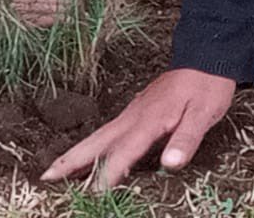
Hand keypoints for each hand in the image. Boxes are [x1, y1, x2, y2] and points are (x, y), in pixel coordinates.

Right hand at [42, 68, 235, 191]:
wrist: (206, 58)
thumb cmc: (206, 87)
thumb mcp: (203, 114)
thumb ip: (186, 140)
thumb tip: (170, 164)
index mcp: (149, 120)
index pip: (123, 152)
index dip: (109, 174)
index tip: (93, 194)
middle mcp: (134, 116)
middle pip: (97, 142)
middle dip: (72, 160)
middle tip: (46, 176)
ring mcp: (133, 113)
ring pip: (99, 136)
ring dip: (77, 154)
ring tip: (57, 170)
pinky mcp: (137, 111)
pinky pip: (109, 132)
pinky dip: (93, 146)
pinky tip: (92, 155)